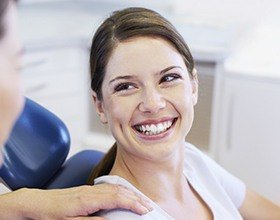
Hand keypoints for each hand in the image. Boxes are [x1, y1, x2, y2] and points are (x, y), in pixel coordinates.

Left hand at [0, 184, 152, 218]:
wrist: (37, 202)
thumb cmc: (51, 213)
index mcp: (87, 199)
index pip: (116, 198)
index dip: (132, 203)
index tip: (144, 210)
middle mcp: (91, 191)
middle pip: (119, 191)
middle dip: (136, 197)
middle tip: (149, 206)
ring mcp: (89, 188)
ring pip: (115, 187)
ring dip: (130, 193)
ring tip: (141, 200)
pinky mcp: (87, 189)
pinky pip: (109, 187)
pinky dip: (121, 191)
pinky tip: (125, 195)